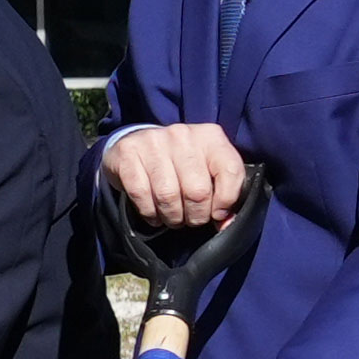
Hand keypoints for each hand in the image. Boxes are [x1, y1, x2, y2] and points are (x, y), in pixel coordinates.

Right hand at [102, 121, 252, 233]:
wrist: (137, 145)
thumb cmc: (179, 163)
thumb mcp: (207, 170)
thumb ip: (223, 193)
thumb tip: (225, 222)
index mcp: (210, 137)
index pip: (230, 171)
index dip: (226, 200)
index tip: (217, 213)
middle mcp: (182, 135)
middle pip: (198, 191)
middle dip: (196, 216)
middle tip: (191, 218)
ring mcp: (153, 142)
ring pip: (168, 196)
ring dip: (172, 217)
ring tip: (173, 217)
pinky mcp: (128, 153)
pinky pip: (141, 194)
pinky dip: (149, 212)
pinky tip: (154, 213)